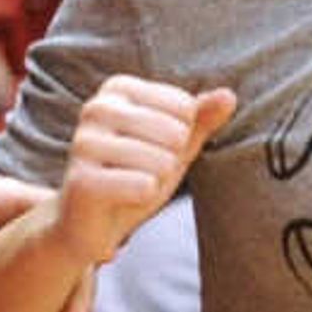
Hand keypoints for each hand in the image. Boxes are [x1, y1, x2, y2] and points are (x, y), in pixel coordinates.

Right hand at [57, 76, 233, 268]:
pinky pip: (144, 185)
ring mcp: (84, 142)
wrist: (93, 221)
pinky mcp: (82, 179)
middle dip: (170, 162)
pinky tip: (122, 198)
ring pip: (162, 161)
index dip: (181, 139)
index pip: (185, 107)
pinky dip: (143, 198)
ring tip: (131, 184)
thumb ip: (201, 119)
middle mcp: (96, 108)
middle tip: (142, 171)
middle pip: (175, 133)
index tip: (153, 148)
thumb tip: (229, 96)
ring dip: (157, 181)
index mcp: (118, 89)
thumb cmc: (135, 174)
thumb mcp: (175, 145)